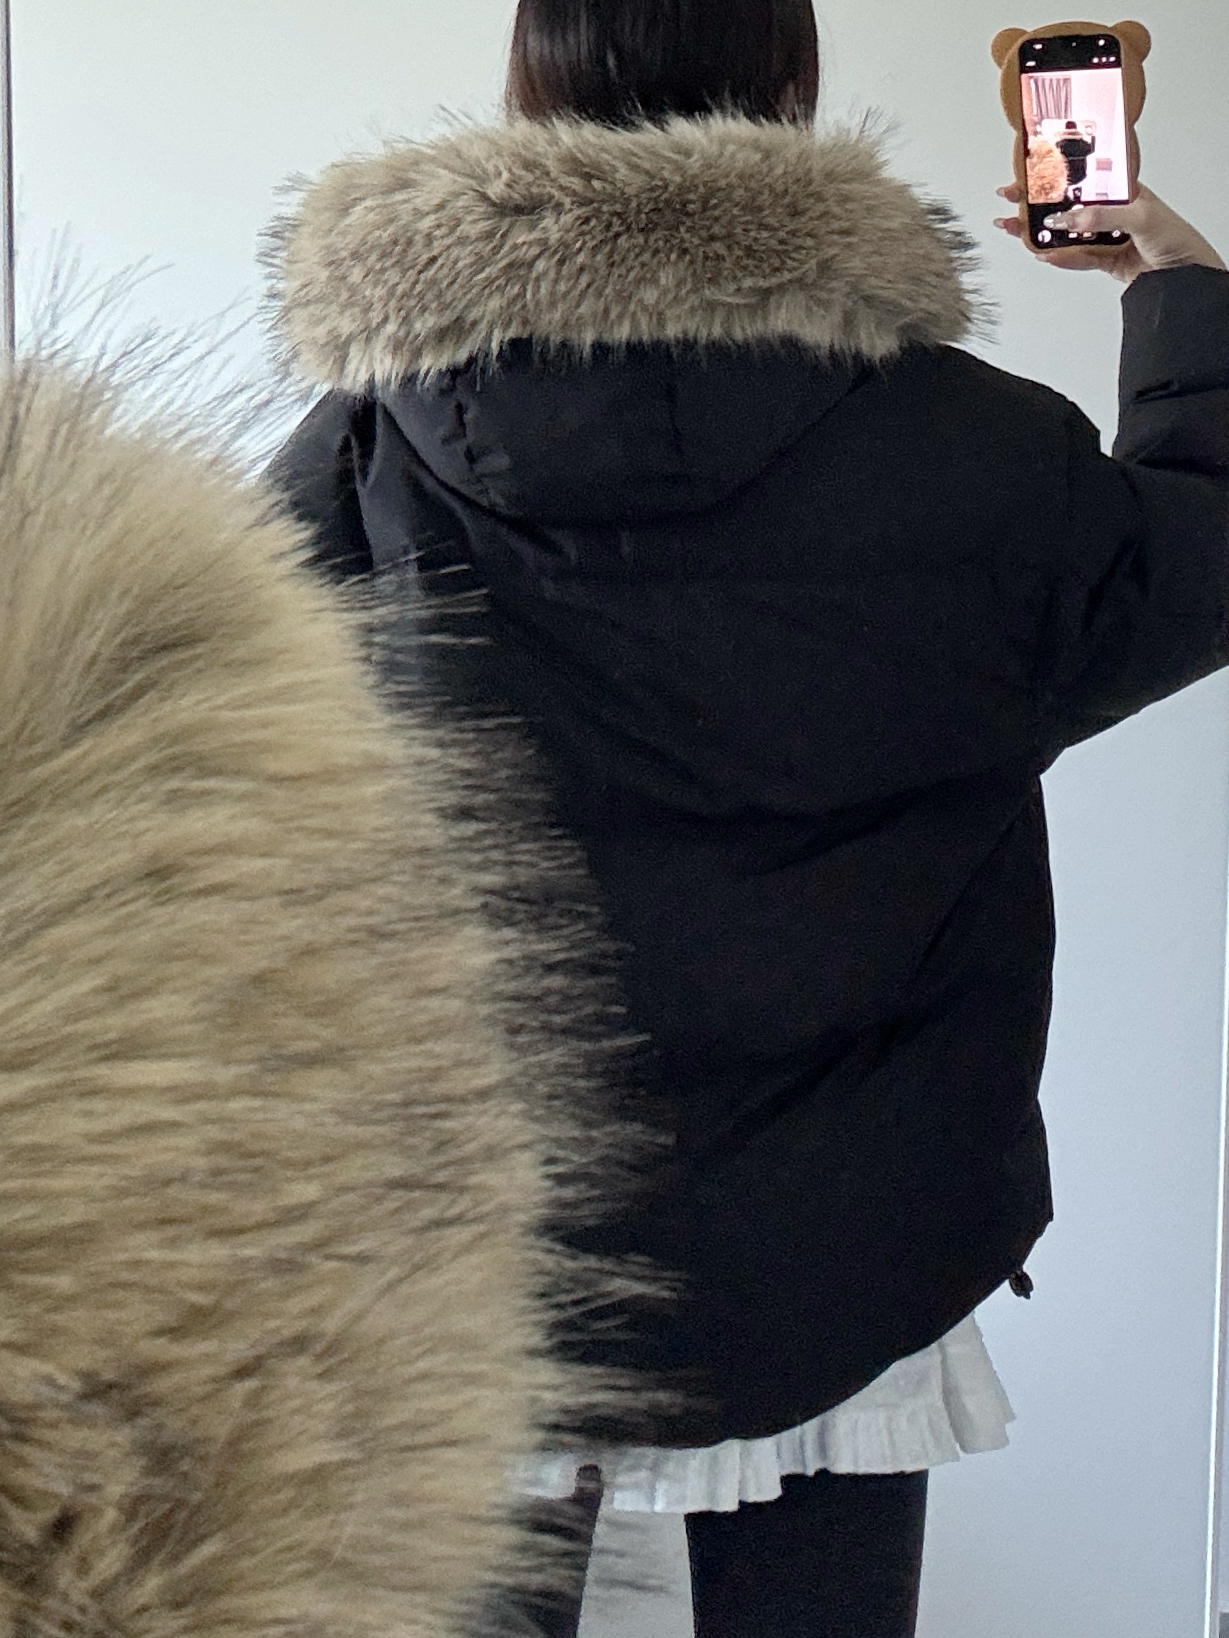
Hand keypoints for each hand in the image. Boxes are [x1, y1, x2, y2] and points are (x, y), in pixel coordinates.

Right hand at [993, 182, 1225, 283]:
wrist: (1187, 277)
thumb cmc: (1177, 238)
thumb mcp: (1142, 217)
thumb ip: (1103, 217)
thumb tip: (1068, 219)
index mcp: (1121, 190)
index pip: (1082, 178)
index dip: (1055, 176)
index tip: (1028, 175)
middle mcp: (1111, 211)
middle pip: (1068, 206)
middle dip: (1038, 206)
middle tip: (1011, 204)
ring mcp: (1106, 236)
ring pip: (1067, 234)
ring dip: (1042, 234)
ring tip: (1017, 231)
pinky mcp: (1104, 260)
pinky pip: (1076, 258)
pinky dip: (1059, 257)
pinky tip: (1043, 253)